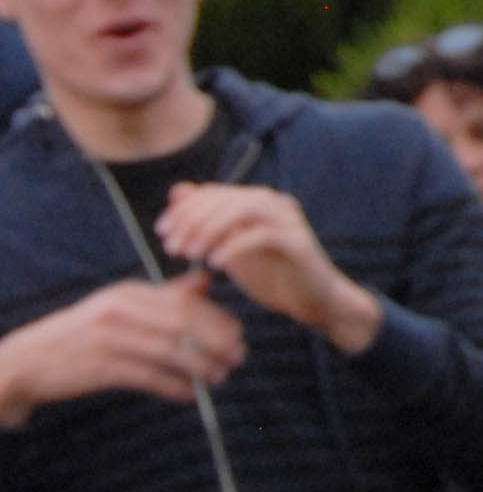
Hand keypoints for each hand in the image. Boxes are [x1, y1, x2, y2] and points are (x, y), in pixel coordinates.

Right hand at [0, 272, 243, 424]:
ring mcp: (109, 339)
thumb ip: (163, 295)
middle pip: (184, 323)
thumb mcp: (119, 307)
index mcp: (127, 293)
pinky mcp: (99, 367)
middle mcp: (120, 311)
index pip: (185, 301)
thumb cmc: (82, 334)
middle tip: (239, 357)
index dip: (218, 319)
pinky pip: (148, 377)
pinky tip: (190, 394)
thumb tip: (206, 282)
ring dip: (202, 366)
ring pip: (170, 351)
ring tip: (221, 377)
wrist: (25, 362)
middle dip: (218, 341)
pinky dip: (174, 386)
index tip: (239, 335)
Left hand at [154, 184, 383, 354]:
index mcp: (257, 201)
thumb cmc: (270, 275)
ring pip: (244, 209)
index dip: (183, 210)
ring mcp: (289, 219)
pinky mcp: (299, 241)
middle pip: (225, 197)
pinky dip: (234, 246)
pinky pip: (261, 235)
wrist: (312, 300)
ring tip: (190, 255)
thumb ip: (206, 221)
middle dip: (192, 220)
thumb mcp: (229, 247)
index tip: (162, 234)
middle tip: (172, 248)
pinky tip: (215, 265)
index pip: (213, 192)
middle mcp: (275, 202)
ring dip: (211, 229)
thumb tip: (178, 191)